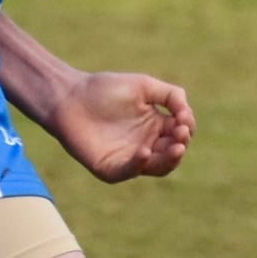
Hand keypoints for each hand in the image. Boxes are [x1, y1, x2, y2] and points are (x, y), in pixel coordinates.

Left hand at [41, 70, 194, 182]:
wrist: (70, 96)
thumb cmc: (104, 89)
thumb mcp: (143, 86)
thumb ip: (171, 95)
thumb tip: (186, 114)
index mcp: (155, 126)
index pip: (180, 134)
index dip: (186, 127)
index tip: (182, 117)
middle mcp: (146, 144)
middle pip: (172, 154)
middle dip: (181, 145)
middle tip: (180, 132)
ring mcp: (129, 158)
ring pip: (158, 167)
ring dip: (169, 159)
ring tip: (176, 147)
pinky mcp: (110, 168)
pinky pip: (129, 172)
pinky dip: (139, 164)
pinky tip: (145, 151)